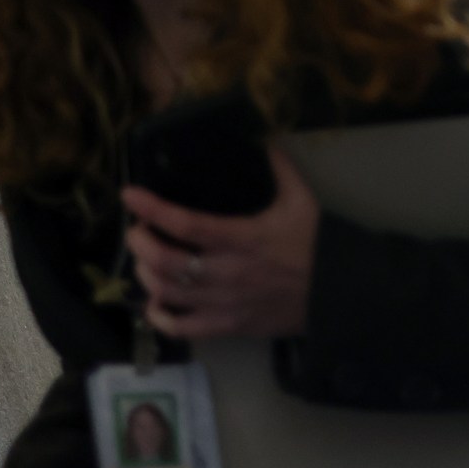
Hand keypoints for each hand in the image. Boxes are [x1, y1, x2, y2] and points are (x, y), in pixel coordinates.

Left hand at [122, 148, 319, 340]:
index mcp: (243, 239)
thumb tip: (265, 139)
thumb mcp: (302, 201)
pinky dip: (161, 317)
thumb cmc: (317, 246)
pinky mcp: (228, 327)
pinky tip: (158, 302)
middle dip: (141, 244)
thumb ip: (281, 169)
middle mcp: (227, 273)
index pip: (186, 224)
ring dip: (146, 275)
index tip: (130, 195)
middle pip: (165, 263)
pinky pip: (183, 329)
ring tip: (146, 260)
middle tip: (138, 231)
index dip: (152, 209)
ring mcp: (225, 304)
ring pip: (167, 294)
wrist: (338, 293)